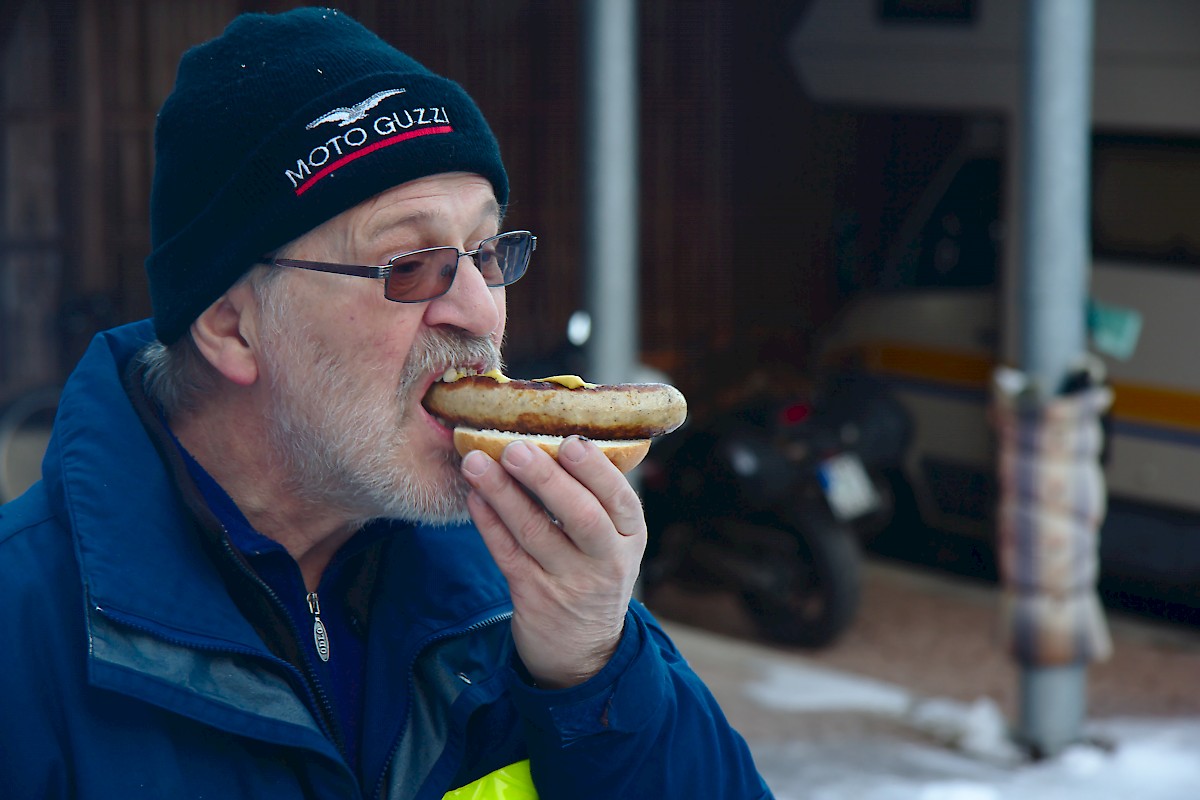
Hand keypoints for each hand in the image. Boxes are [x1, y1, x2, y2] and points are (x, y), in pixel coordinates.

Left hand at [460, 436, 645, 688]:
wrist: (581, 653)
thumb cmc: (593, 574)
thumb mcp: (613, 542)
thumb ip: (595, 497)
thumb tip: (556, 433)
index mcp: (630, 537)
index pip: (620, 500)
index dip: (596, 470)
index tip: (571, 441)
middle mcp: (605, 561)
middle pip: (580, 516)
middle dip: (546, 478)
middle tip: (515, 446)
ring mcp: (569, 583)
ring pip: (534, 532)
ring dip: (503, 492)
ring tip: (476, 461)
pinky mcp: (534, 598)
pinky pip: (507, 554)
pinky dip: (488, 522)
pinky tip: (474, 496)